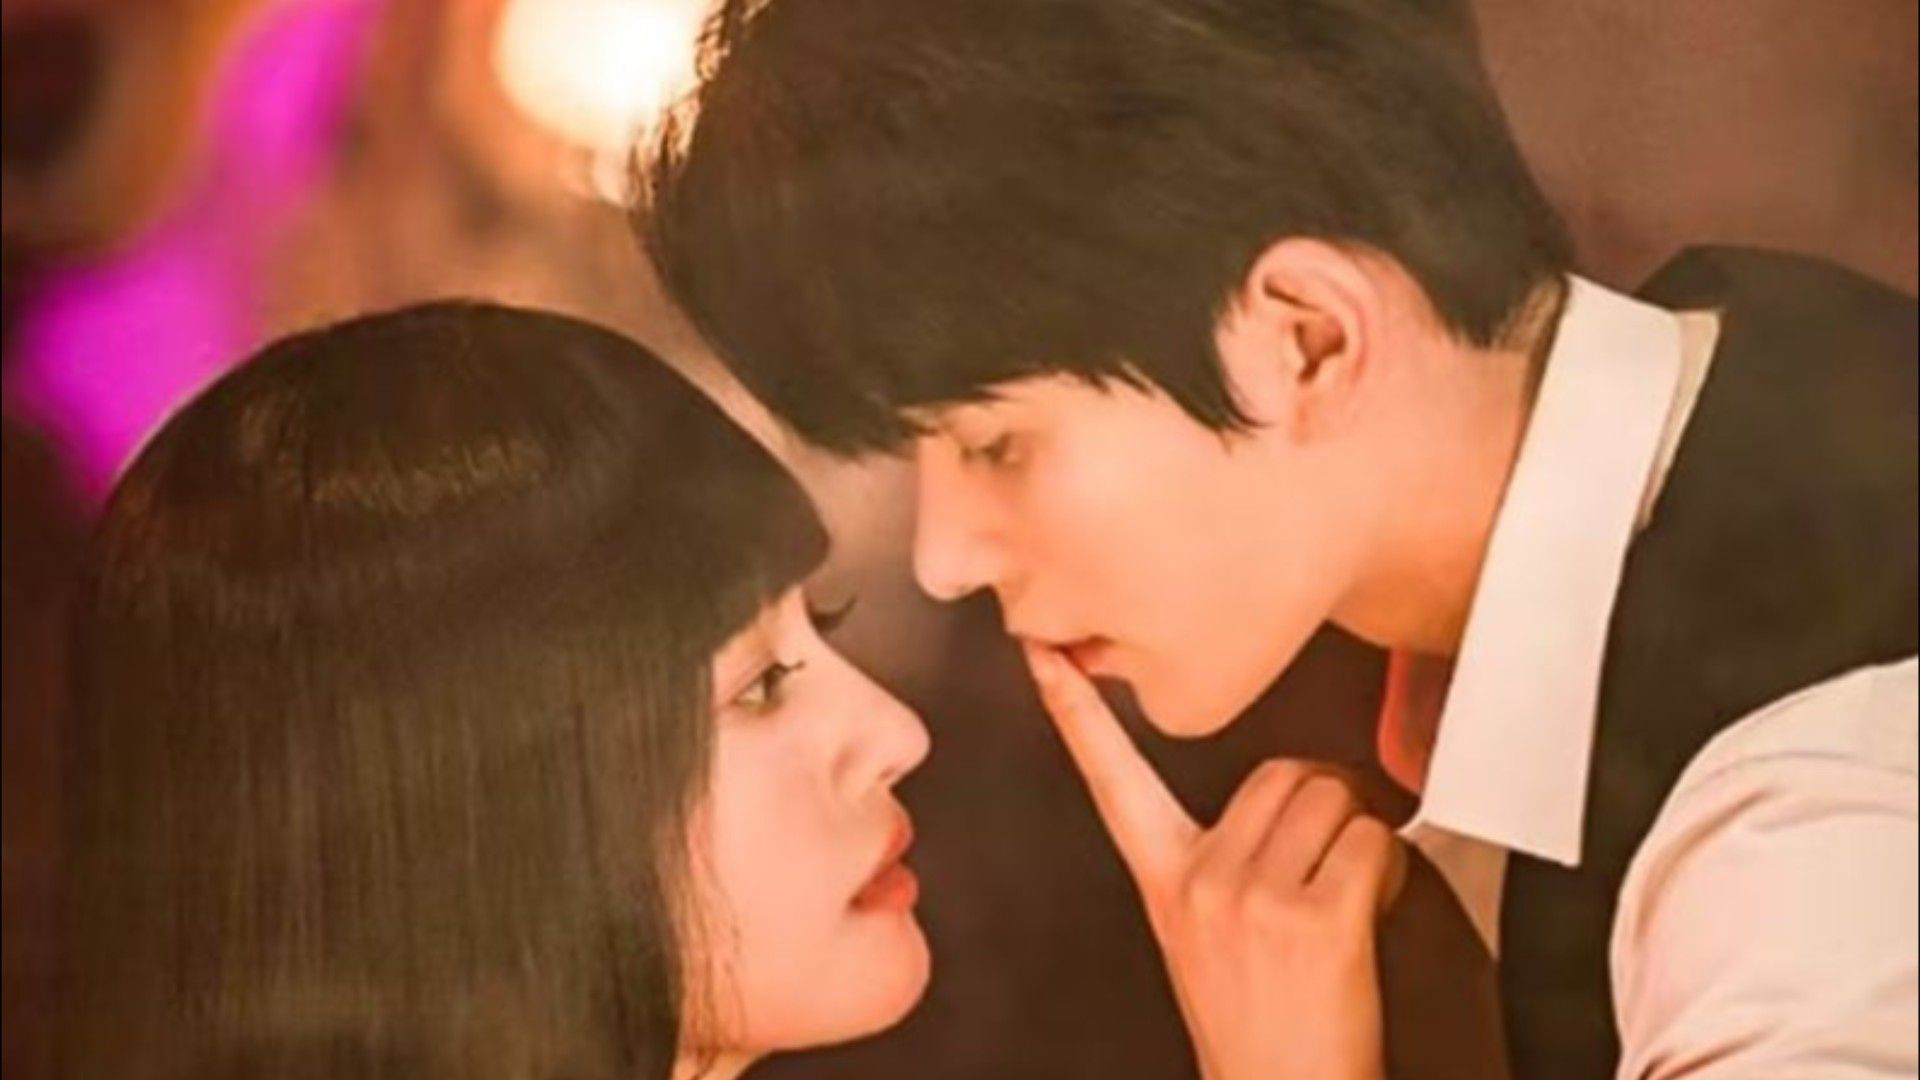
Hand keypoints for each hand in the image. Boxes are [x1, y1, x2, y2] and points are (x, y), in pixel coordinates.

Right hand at [1023, 643, 1405, 1079]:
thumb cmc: (1258, 1020)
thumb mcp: (1199, 932)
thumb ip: (1215, 858)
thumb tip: (1281, 794)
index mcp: (1165, 878)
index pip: (1110, 778)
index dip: (1075, 710)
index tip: (1044, 654)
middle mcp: (1201, 880)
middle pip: (1283, 773)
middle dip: (1324, 803)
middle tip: (1328, 861)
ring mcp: (1254, 898)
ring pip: (1334, 798)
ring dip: (1362, 835)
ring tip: (1348, 893)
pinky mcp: (1315, 920)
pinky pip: (1372, 842)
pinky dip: (1391, 867)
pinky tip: (1372, 910)